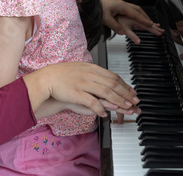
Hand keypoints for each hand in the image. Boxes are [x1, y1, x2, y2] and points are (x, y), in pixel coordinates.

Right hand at [23, 62, 140, 117]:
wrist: (47, 79)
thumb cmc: (62, 75)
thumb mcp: (81, 69)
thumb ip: (94, 74)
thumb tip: (106, 79)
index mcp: (92, 68)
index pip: (113, 76)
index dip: (125, 85)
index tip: (132, 92)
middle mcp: (90, 74)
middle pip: (113, 84)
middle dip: (126, 94)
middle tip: (135, 101)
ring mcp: (84, 83)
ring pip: (106, 92)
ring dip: (118, 101)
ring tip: (126, 107)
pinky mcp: (77, 93)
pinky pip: (92, 102)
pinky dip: (101, 108)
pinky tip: (105, 113)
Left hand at [99, 0, 163, 43]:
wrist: (90, 0)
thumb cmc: (96, 7)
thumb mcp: (105, 19)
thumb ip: (114, 26)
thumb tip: (122, 33)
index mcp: (122, 6)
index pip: (136, 14)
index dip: (144, 20)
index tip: (151, 24)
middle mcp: (122, 4)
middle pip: (138, 10)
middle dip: (146, 17)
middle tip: (152, 23)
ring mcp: (119, 4)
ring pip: (134, 9)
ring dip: (140, 15)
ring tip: (145, 20)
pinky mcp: (116, 5)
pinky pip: (129, 9)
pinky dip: (134, 14)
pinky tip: (134, 17)